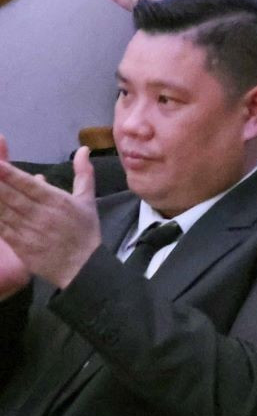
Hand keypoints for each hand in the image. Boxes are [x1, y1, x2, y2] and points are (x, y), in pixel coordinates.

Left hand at [0, 144, 100, 289]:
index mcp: (57, 200)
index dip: (10, 173)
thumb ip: (83, 173)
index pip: (29, 184)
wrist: (82, 267)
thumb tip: (83, 149)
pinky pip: (1, 228)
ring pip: (3, 211)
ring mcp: (28, 230)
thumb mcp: (88, 199)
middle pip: (12, 195)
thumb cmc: (85, 231)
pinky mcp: (19, 245)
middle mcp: (41, 214)